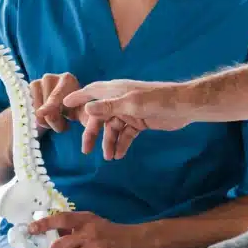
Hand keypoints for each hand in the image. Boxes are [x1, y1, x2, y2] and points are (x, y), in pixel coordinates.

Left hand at [27, 211, 150, 247]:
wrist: (137, 242)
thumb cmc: (112, 232)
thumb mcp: (95, 222)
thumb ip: (76, 226)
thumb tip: (53, 231)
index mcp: (87, 220)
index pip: (61, 219)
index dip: (44, 223)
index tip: (31, 228)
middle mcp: (89, 234)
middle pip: (59, 245)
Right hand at [30, 72, 80, 133]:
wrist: (63, 105)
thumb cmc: (75, 108)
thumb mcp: (82, 112)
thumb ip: (85, 116)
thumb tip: (88, 117)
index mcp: (67, 79)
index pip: (56, 96)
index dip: (50, 106)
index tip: (41, 113)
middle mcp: (50, 77)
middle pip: (46, 107)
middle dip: (55, 122)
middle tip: (64, 126)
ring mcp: (36, 82)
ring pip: (36, 112)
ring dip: (46, 123)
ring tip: (56, 121)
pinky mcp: (26, 90)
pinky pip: (28, 110)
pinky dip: (37, 119)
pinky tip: (45, 117)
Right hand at [62, 80, 188, 159]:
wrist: (184, 107)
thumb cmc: (158, 100)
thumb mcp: (132, 103)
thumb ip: (110, 106)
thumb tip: (87, 108)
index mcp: (116, 90)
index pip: (92, 92)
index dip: (78, 98)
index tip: (63, 105)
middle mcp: (120, 100)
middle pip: (100, 116)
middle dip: (93, 132)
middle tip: (85, 149)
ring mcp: (130, 111)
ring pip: (113, 128)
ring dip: (109, 141)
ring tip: (108, 157)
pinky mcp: (139, 122)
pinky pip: (125, 134)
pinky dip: (121, 143)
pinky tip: (119, 155)